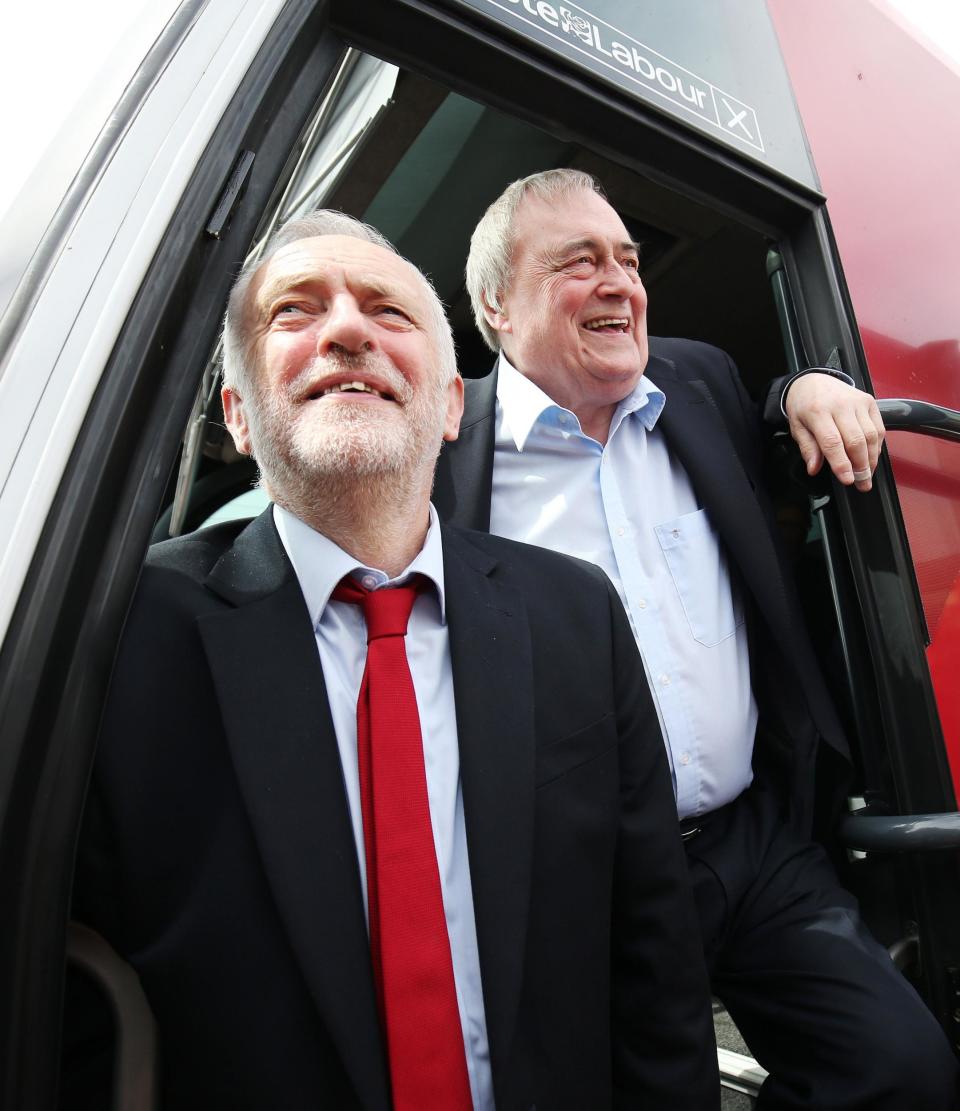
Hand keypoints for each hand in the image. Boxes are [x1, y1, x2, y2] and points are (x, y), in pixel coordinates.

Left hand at [784, 373, 883, 491]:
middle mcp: (840, 405)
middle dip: (860, 466)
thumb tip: (814, 468)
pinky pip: (878, 428)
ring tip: (867, 474)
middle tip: (861, 483)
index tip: (847, 480)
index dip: (841, 464)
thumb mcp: (797, 427)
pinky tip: (872, 457)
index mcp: (817, 411)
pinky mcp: (869, 401)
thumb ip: (808, 448)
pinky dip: (878, 446)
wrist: (813, 380)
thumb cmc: (804, 405)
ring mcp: (857, 402)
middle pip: (856, 440)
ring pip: (871, 435)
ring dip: (871, 458)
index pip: (832, 442)